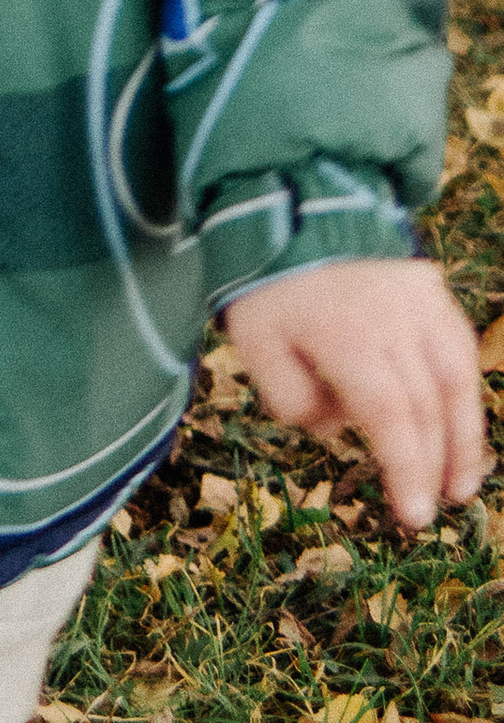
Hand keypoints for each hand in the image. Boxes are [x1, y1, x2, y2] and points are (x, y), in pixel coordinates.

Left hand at [224, 257, 489, 528]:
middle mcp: (393, 320)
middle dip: (433, 466)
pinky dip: (466, 391)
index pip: (391, 416)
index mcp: (346, 335)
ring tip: (462, 485)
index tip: (414, 515)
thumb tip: (337, 429)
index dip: (407, 469)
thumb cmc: (270, 286)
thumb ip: (292, 398)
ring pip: (459, 379)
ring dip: (466, 438)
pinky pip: (460, 346)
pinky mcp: (431, 289)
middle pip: (427, 406)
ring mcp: (419, 301)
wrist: (290, 207)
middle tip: (430, 511)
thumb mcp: (255, 342)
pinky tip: (462, 422)